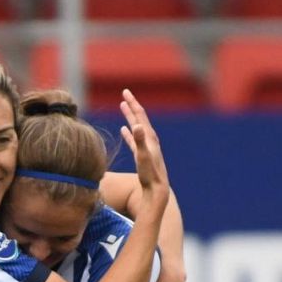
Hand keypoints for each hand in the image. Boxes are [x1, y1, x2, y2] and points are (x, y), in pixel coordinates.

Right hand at [118, 90, 168, 216]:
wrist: (157, 190)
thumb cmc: (150, 175)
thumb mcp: (143, 157)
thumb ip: (139, 141)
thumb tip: (135, 125)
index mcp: (150, 138)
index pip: (140, 116)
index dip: (133, 103)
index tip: (125, 92)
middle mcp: (150, 140)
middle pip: (139, 118)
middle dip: (132, 105)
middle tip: (125, 93)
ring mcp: (146, 147)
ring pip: (137, 127)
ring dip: (130, 117)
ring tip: (123, 106)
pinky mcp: (142, 155)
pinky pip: (134, 139)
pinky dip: (129, 132)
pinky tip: (124, 129)